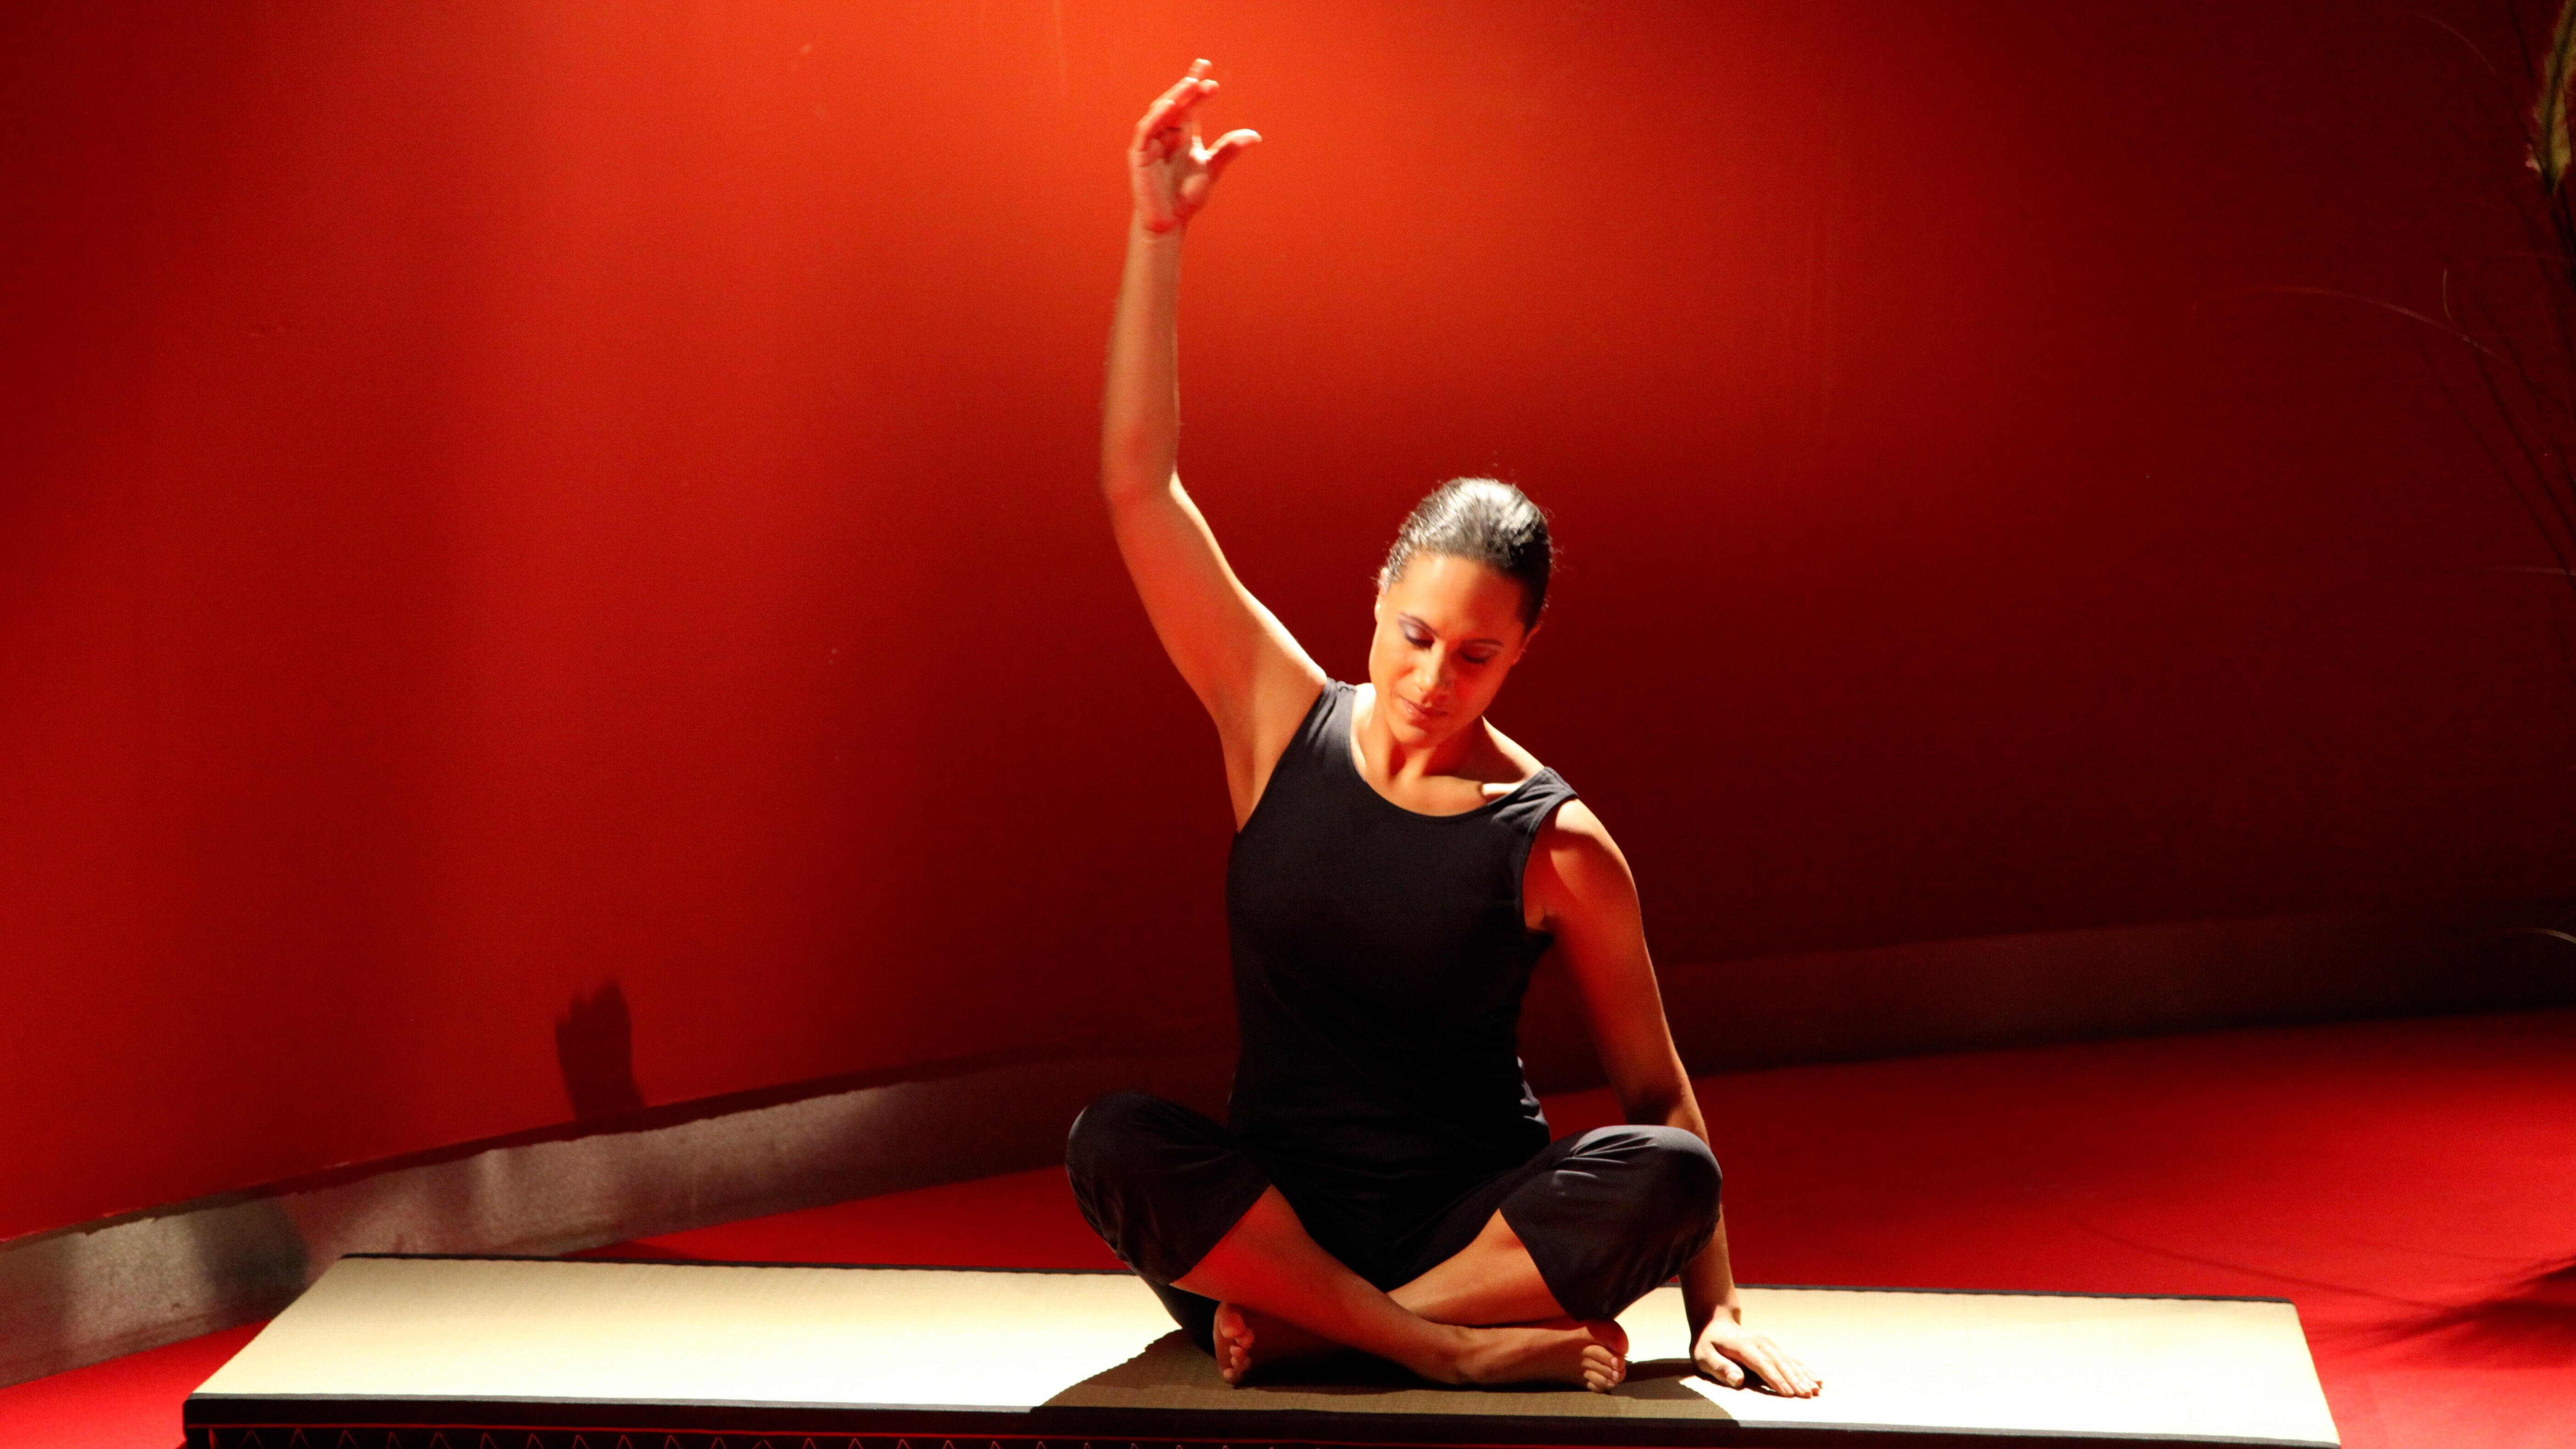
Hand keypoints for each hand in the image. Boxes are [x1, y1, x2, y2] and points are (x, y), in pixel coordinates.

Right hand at [1129, 59, 1260, 233]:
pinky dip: (1157, 117)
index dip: (1198, 89)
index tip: (1209, 71)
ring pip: (1161, 112)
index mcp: (1183, 135)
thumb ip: (1229, 150)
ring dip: (1176, 97)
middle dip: (1188, 87)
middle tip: (1203, 71)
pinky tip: (1171, 106)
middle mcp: (1166, 134)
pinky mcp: (1139, 154)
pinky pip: (1146, 130)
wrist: (1169, 222)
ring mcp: (1151, 142)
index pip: (1191, 106)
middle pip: (1177, 104)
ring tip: (1192, 84)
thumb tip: (1255, 136)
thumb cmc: (1186, 197)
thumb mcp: (1212, 169)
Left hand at [1695, 1315, 1821, 1397]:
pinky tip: (1815, 1378)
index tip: (1788, 1393)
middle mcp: (1759, 1343)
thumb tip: (1738, 1380)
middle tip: (1808, 1395)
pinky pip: (1790, 1359)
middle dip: (1795, 1379)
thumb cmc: (1707, 1344)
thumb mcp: (1703, 1355)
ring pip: (1788, 1360)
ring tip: (1816, 1389)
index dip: (1775, 1379)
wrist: (1714, 1322)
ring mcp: (1767, 1344)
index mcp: (1743, 1346)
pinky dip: (1803, 1369)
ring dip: (1803, 1375)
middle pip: (1779, 1362)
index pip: (1762, 1364)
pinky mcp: (1772, 1347)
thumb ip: (1719, 1367)